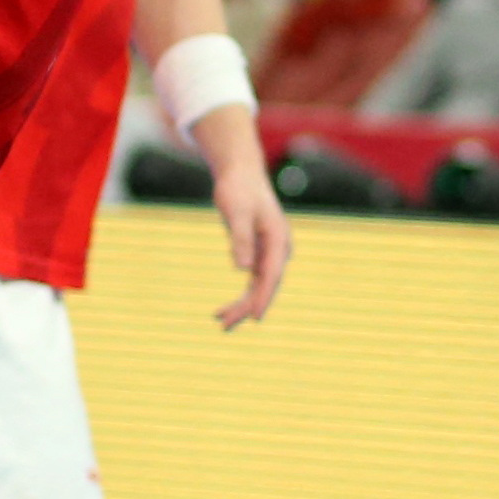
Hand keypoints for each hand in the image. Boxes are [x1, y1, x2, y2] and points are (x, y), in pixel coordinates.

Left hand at [207, 152, 292, 329]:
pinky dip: (239, 296)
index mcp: (278, 239)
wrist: (241, 173)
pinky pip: (251, 281)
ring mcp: (268, 253)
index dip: (263, 297)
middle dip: (247, 307)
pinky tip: (221, 310)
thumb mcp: (237, 213)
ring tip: (220, 323)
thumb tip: (242, 269)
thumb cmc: (239, 189)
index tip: (255, 317)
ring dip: (241, 305)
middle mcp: (277, 249)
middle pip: (265, 285)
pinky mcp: (257, 253)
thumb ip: (241, 240)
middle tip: (225, 326)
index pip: (272, 274)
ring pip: (257, 287)